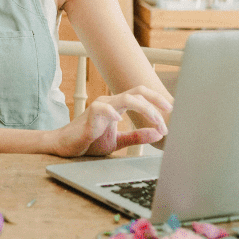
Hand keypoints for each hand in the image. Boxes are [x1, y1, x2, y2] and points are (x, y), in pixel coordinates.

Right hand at [53, 87, 171, 157]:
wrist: (66, 147)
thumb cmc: (89, 141)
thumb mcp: (119, 140)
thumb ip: (137, 136)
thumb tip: (157, 133)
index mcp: (117, 105)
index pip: (141, 94)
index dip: (157, 99)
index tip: (171, 109)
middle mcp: (110, 102)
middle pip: (137, 92)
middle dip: (156, 102)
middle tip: (168, 116)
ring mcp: (100, 106)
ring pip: (126, 97)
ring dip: (145, 109)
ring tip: (156, 122)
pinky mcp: (89, 116)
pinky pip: (102, 109)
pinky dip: (112, 113)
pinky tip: (120, 121)